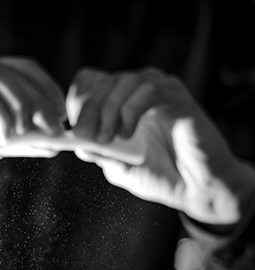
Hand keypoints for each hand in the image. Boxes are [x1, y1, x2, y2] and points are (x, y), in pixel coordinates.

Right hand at [0, 44, 65, 187]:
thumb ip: (16, 140)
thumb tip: (53, 142)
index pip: (22, 68)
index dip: (47, 89)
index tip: (61, 118)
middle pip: (14, 67)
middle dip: (39, 98)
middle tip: (52, 128)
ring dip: (20, 104)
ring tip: (24, 134)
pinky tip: (3, 135)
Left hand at [64, 67, 254, 225]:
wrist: (194, 189)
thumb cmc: (159, 176)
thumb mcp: (117, 166)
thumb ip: (97, 152)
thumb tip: (74, 140)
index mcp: (121, 102)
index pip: (90, 82)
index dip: (77, 100)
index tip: (74, 129)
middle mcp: (139, 91)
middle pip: (102, 81)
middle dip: (88, 109)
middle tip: (85, 136)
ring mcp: (160, 91)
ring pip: (124, 82)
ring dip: (109, 111)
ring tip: (108, 139)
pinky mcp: (178, 98)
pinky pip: (149, 91)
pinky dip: (131, 111)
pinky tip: (127, 135)